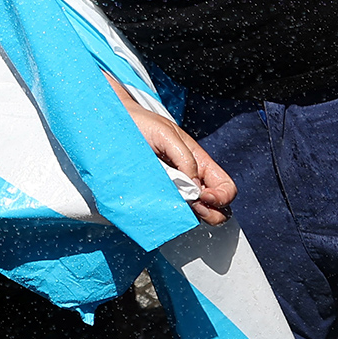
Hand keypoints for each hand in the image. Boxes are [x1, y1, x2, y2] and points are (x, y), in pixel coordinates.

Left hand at [107, 74, 233, 224]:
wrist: (111, 125)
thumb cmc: (139, 123)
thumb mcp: (166, 134)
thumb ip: (184, 157)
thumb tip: (195, 185)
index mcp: (199, 163)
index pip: (226, 188)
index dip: (221, 197)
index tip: (203, 196)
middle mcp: (191, 179)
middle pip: (217, 208)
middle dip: (210, 212)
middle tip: (192, 205)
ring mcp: (175, 189)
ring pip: (195, 214)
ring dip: (191, 214)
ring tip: (175, 203)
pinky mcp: (158, 195)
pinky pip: (172, 212)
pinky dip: (172, 214)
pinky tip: (162, 205)